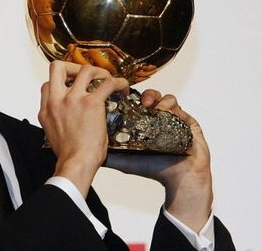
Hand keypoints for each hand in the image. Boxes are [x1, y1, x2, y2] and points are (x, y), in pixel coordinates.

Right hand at [38, 60, 128, 196]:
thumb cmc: (68, 155)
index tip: (72, 86)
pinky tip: (123, 88)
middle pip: (57, 67)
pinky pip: (107, 83)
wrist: (76, 163)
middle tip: (84, 76)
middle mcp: (57, 101)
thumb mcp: (52, 134)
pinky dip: (118, 83)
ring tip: (106, 79)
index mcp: (46, 109)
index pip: (47, 84)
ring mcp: (73, 99)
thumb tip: (66, 118)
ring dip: (98, 72)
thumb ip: (56, 120)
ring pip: (84, 69)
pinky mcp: (91, 103)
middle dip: (72, 67)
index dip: (60, 82)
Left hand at [105, 90, 212, 232]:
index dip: (129, 98)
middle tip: (137, 100)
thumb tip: (89, 152)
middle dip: (144, 95)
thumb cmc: (154, 170)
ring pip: (165, 98)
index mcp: (145, 123)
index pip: (136, 104)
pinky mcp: (188, 121)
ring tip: (149, 106)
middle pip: (150, 96)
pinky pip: (179, 107)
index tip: (121, 99)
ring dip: (156, 98)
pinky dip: (170, 107)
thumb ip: (109, 156)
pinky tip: (162, 114)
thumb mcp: (126, 162)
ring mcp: (174, 118)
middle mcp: (159, 118)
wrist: (180, 181)